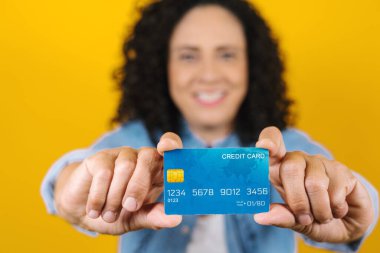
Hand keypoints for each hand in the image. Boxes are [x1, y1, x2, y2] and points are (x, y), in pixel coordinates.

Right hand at [55, 132, 182, 234]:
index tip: (166, 149)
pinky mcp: (99, 158)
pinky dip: (100, 195)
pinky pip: (104, 172)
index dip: (171, 143)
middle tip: (130, 207)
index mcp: (156, 171)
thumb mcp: (136, 218)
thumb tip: (176, 219)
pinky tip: (95, 210)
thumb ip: (154, 217)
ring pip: (126, 166)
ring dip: (117, 196)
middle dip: (140, 185)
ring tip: (109, 216)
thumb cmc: (116, 212)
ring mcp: (120, 156)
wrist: (81, 212)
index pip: (170, 148)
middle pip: (148, 158)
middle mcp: (140, 159)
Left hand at [254, 127, 374, 242]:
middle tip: (304, 218)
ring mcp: (320, 162)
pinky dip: (336, 210)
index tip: (264, 146)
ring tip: (323, 217)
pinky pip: (336, 191)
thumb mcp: (297, 222)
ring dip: (319, 210)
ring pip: (314, 184)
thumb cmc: (315, 219)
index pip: (270, 143)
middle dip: (297, 200)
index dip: (268, 141)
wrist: (350, 225)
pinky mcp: (341, 169)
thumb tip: (260, 217)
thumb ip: (282, 217)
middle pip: (290, 168)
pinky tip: (338, 210)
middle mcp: (298, 160)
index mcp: (279, 169)